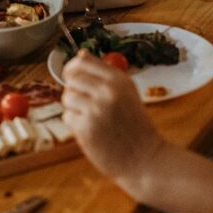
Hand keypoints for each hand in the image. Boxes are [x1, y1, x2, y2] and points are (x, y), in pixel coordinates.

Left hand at [60, 51, 167, 198]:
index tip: (72, 76)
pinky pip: (68, 117)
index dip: (72, 68)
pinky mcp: (86, 128)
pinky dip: (76, 124)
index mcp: (118, 79)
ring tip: (90, 118)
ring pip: (67, 97)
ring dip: (74, 108)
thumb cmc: (134, 125)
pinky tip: (92, 130)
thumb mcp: (126, 93)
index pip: (82, 61)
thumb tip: (80, 54)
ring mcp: (96, 109)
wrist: (145, 158)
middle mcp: (107, 91)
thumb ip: (104, 74)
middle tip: (84, 103)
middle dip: (73, 89)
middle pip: (72, 78)